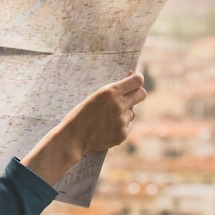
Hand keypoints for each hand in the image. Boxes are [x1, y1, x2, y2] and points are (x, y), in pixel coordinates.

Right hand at [21, 71, 145, 184]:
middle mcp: (118, 105)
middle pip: (142, 94)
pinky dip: (121, 124)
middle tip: (129, 95)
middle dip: (137, 93)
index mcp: (110, 91)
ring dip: (125, 111)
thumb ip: (114, 91)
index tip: (135, 79)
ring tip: (107, 116)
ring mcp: (121, 121)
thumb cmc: (81, 113)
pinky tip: (107, 127)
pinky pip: (129, 124)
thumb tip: (131, 77)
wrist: (72, 137)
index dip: (137, 78)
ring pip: (133, 111)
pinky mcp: (122, 134)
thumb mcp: (95, 96)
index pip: (137, 80)